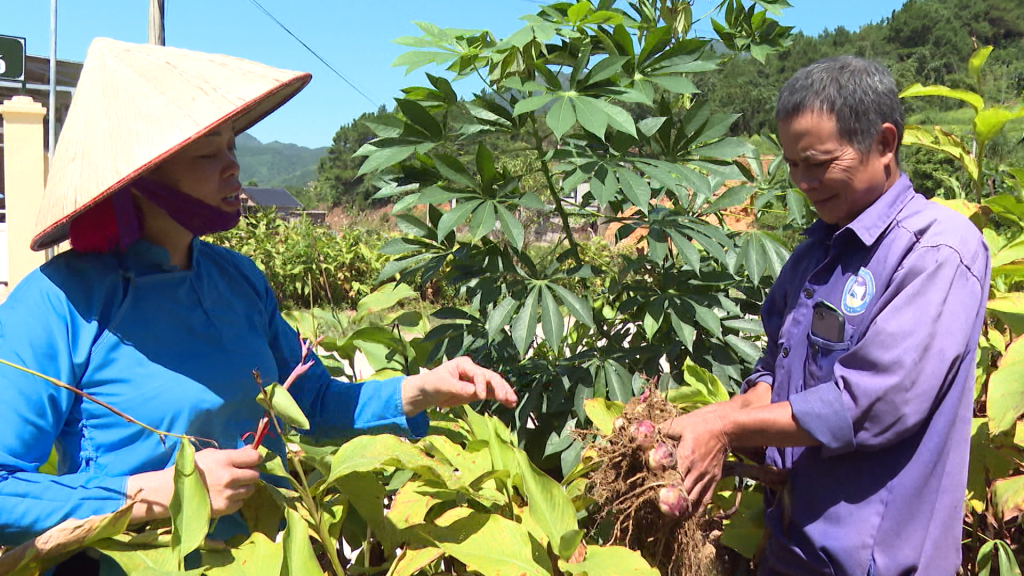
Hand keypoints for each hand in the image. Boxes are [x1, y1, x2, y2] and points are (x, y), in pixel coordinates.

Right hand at [125, 447, 261, 522]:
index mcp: (225, 460)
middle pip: (255, 475)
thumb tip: (252, 450)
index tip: (252, 460)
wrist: (172, 491)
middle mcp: (230, 477)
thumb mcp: (210, 454)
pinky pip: (241, 503)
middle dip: (250, 473)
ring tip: (231, 486)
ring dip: (244, 487)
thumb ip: (232, 453)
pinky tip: (225, 496)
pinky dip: (236, 499)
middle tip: (240, 474)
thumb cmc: (191, 468)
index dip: (255, 459)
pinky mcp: (225, 508)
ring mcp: (228, 494)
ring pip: (250, 490)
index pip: (254, 458)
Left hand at [401, 356, 517, 415]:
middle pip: (491, 377)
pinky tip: (510, 403)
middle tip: (506, 397)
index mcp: (464, 364)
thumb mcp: (443, 385)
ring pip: (494, 385)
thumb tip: (476, 393)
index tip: (479, 396)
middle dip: (500, 387)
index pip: (478, 374)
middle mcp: (473, 371)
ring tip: (513, 401)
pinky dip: (500, 398)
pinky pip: (491, 394)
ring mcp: (477, 381)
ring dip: (504, 392)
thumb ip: (459, 388)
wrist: (427, 392)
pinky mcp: (477, 392)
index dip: (481, 384)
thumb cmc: (432, 384)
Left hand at [658, 403, 730, 511]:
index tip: (653, 498)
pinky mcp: (714, 479)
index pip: (672, 480)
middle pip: (682, 494)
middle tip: (659, 511)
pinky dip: (698, 508)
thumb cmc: (700, 424)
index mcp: (685, 458)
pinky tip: (689, 515)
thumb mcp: (678, 424)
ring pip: (694, 500)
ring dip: (683, 509)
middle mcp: (696, 472)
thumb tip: (641, 432)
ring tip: (671, 517)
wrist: (725, 426)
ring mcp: (706, 477)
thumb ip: (660, 431)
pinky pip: (706, 498)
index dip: (663, 490)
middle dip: (671, 504)